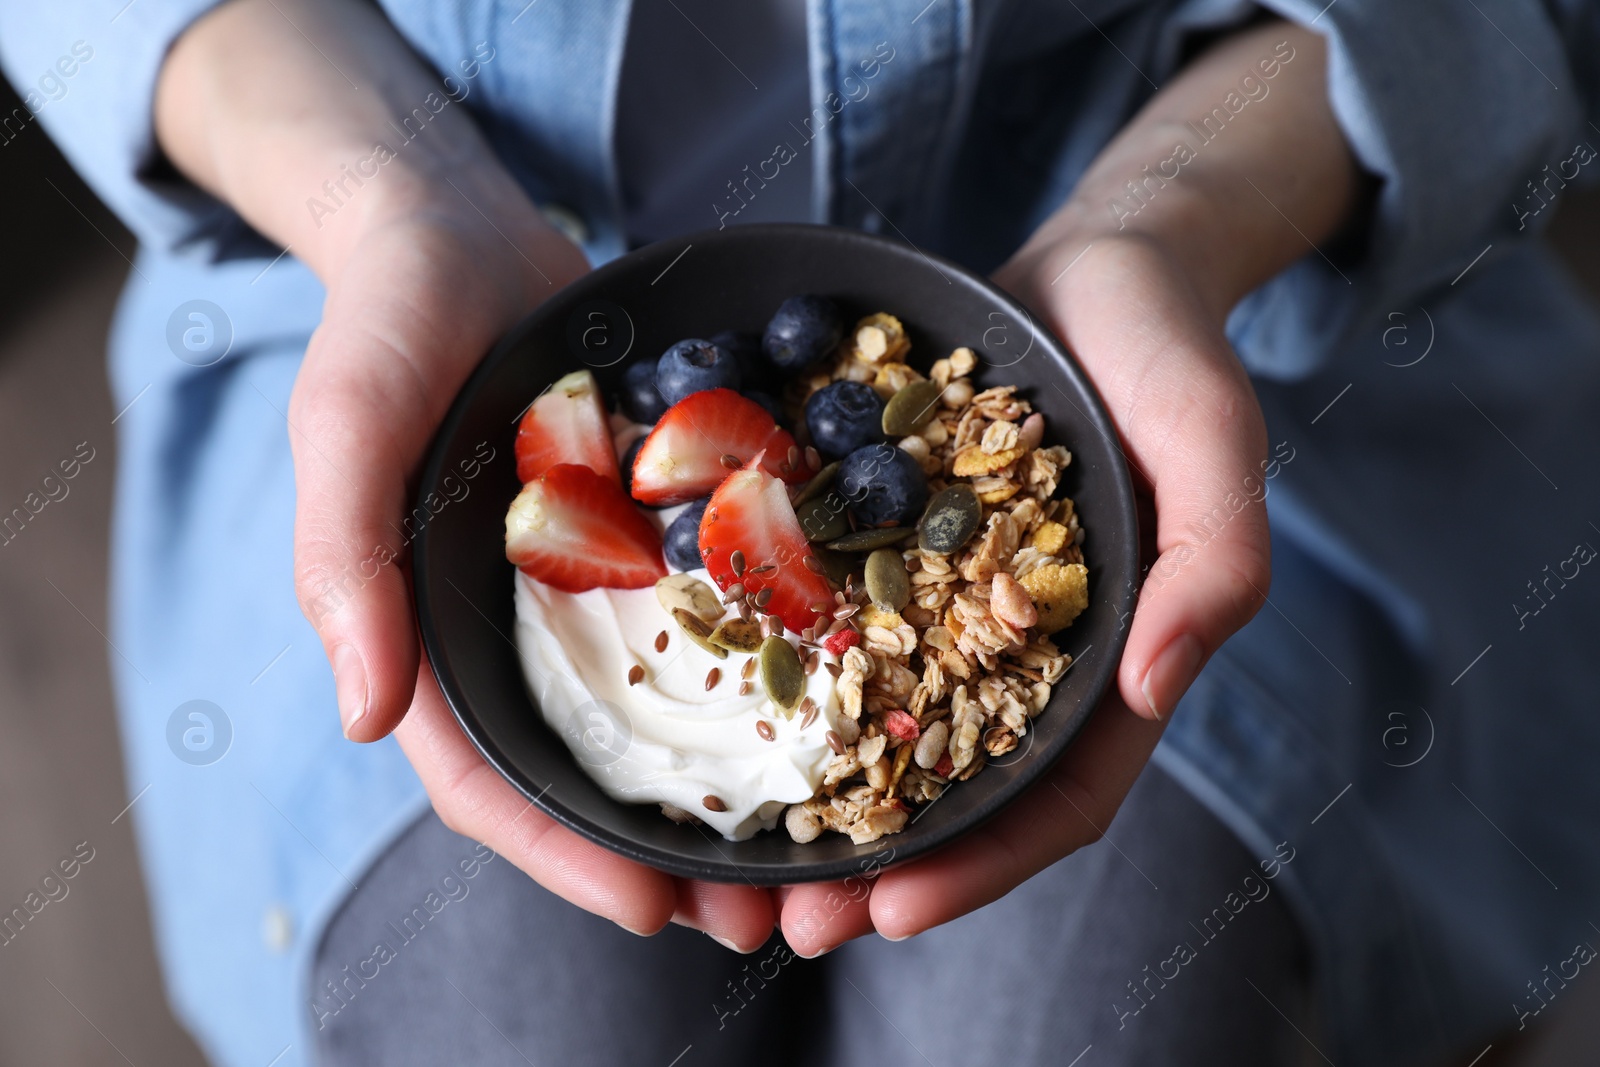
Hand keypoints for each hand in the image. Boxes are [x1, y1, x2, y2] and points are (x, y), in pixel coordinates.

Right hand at [156, 0, 780, 949]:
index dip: (563, 856)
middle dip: (674, 858)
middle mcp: (521, 634)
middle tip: (771, 920)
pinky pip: (720, 615)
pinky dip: (773, 670)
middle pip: (595, 778)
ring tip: (828, 851)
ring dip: (741, 791)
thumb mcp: (348, 421)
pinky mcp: (657, 537)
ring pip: (672, 716)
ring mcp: (596, 590)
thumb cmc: (387, 321)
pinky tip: (847, 703)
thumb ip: (344, 560)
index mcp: (434, 638)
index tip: (651, 911)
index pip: (491, 782)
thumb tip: (363, 720)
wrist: (466, 227)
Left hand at [774, 16, 1356, 953]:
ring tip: (725, 860)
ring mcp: (947, 608)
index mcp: (1108, 663)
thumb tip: (1160, 689)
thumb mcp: (1214, 441)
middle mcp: (1018, 655)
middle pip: (949, 793)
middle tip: (777, 926)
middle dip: (869, 868)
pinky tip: (711, 706)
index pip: (1053, 798)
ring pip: (876, 730)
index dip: (978, 865)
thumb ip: (1214, 562)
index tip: (889, 911)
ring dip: (809, 802)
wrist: (1094, 265)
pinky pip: (830, 629)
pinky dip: (781, 682)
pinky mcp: (887, 552)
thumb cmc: (1168, 349)